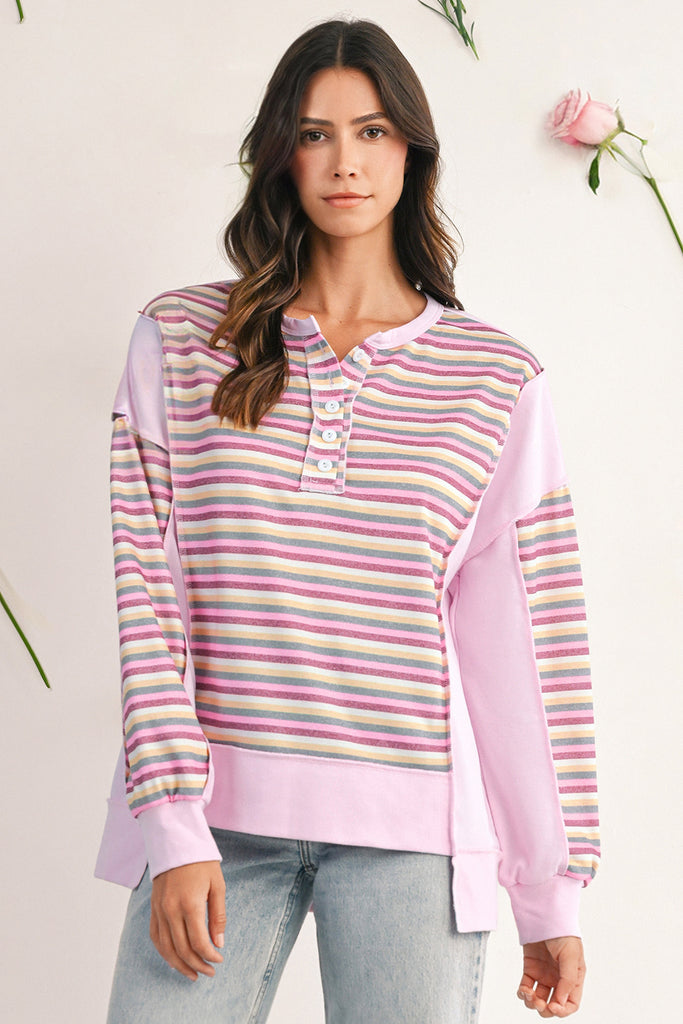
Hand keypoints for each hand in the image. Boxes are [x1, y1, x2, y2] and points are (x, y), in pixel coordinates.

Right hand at [150, 860, 225, 980]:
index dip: (209, 956)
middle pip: (182, 949)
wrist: (175, 842)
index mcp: (189, 904)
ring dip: (179, 965)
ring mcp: (159, 910)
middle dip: (197, 965)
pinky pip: (155, 937)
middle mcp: (171, 910)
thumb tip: (218, 943)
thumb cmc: (201, 862)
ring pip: (166, 948)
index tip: (219, 960)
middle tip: (210, 972)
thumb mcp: (217, 884)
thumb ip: (218, 915)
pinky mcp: (153, 908)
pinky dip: (164, 952)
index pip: (198, 942)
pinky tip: (174, 959)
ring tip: (192, 974)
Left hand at [517, 936, 585, 1016]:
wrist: (544, 915)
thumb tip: (561, 1002)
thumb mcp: (570, 956)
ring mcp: (544, 975)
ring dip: (532, 1003)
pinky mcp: (530, 969)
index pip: (571, 1003)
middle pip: (553, 1005)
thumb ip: (567, 980)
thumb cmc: (562, 933)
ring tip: (529, 994)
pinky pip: (526, 987)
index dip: (563, 1010)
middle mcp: (559, 979)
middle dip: (545, 1009)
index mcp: (573, 978)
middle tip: (539, 1002)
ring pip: (538, 999)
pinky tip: (523, 989)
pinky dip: (523, 993)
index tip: (553, 1007)